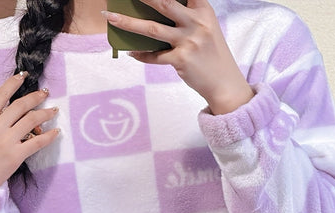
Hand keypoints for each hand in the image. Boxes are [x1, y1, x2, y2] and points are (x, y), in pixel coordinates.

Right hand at [0, 73, 59, 195]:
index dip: (14, 82)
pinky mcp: (16, 156)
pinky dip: (49, 136)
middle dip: (36, 96)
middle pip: (21, 105)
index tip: (24, 76)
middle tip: (45, 93)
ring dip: (46, 113)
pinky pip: (37, 142)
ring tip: (53, 110)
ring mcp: (6, 141)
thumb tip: (9, 114)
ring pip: (32, 120)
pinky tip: (56, 132)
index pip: (2, 94)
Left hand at [103, 0, 253, 114]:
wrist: (224, 82)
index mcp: (203, 10)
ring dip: (128, 22)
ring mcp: (188, 42)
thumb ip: (187, 16)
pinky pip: (154, 56)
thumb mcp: (205, 28)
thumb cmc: (211, 53)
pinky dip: (141, 54)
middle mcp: (196, 23)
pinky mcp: (180, 60)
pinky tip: (131, 52)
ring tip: (110, 16)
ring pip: (151, 29)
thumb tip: (156, 10)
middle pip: (164, 2)